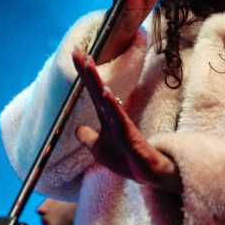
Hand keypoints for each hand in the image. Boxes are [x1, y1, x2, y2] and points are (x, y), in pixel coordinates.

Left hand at [72, 47, 182, 193]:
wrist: (149, 175)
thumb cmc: (127, 160)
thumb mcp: (100, 150)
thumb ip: (89, 138)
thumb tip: (77, 129)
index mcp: (106, 117)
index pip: (92, 91)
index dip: (83, 73)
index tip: (75, 52)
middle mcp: (114, 117)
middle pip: (98, 89)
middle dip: (87, 70)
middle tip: (77, 50)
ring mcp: (122, 126)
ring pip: (107, 100)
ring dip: (97, 81)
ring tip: (89, 63)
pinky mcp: (131, 138)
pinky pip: (120, 120)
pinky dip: (112, 106)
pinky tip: (106, 92)